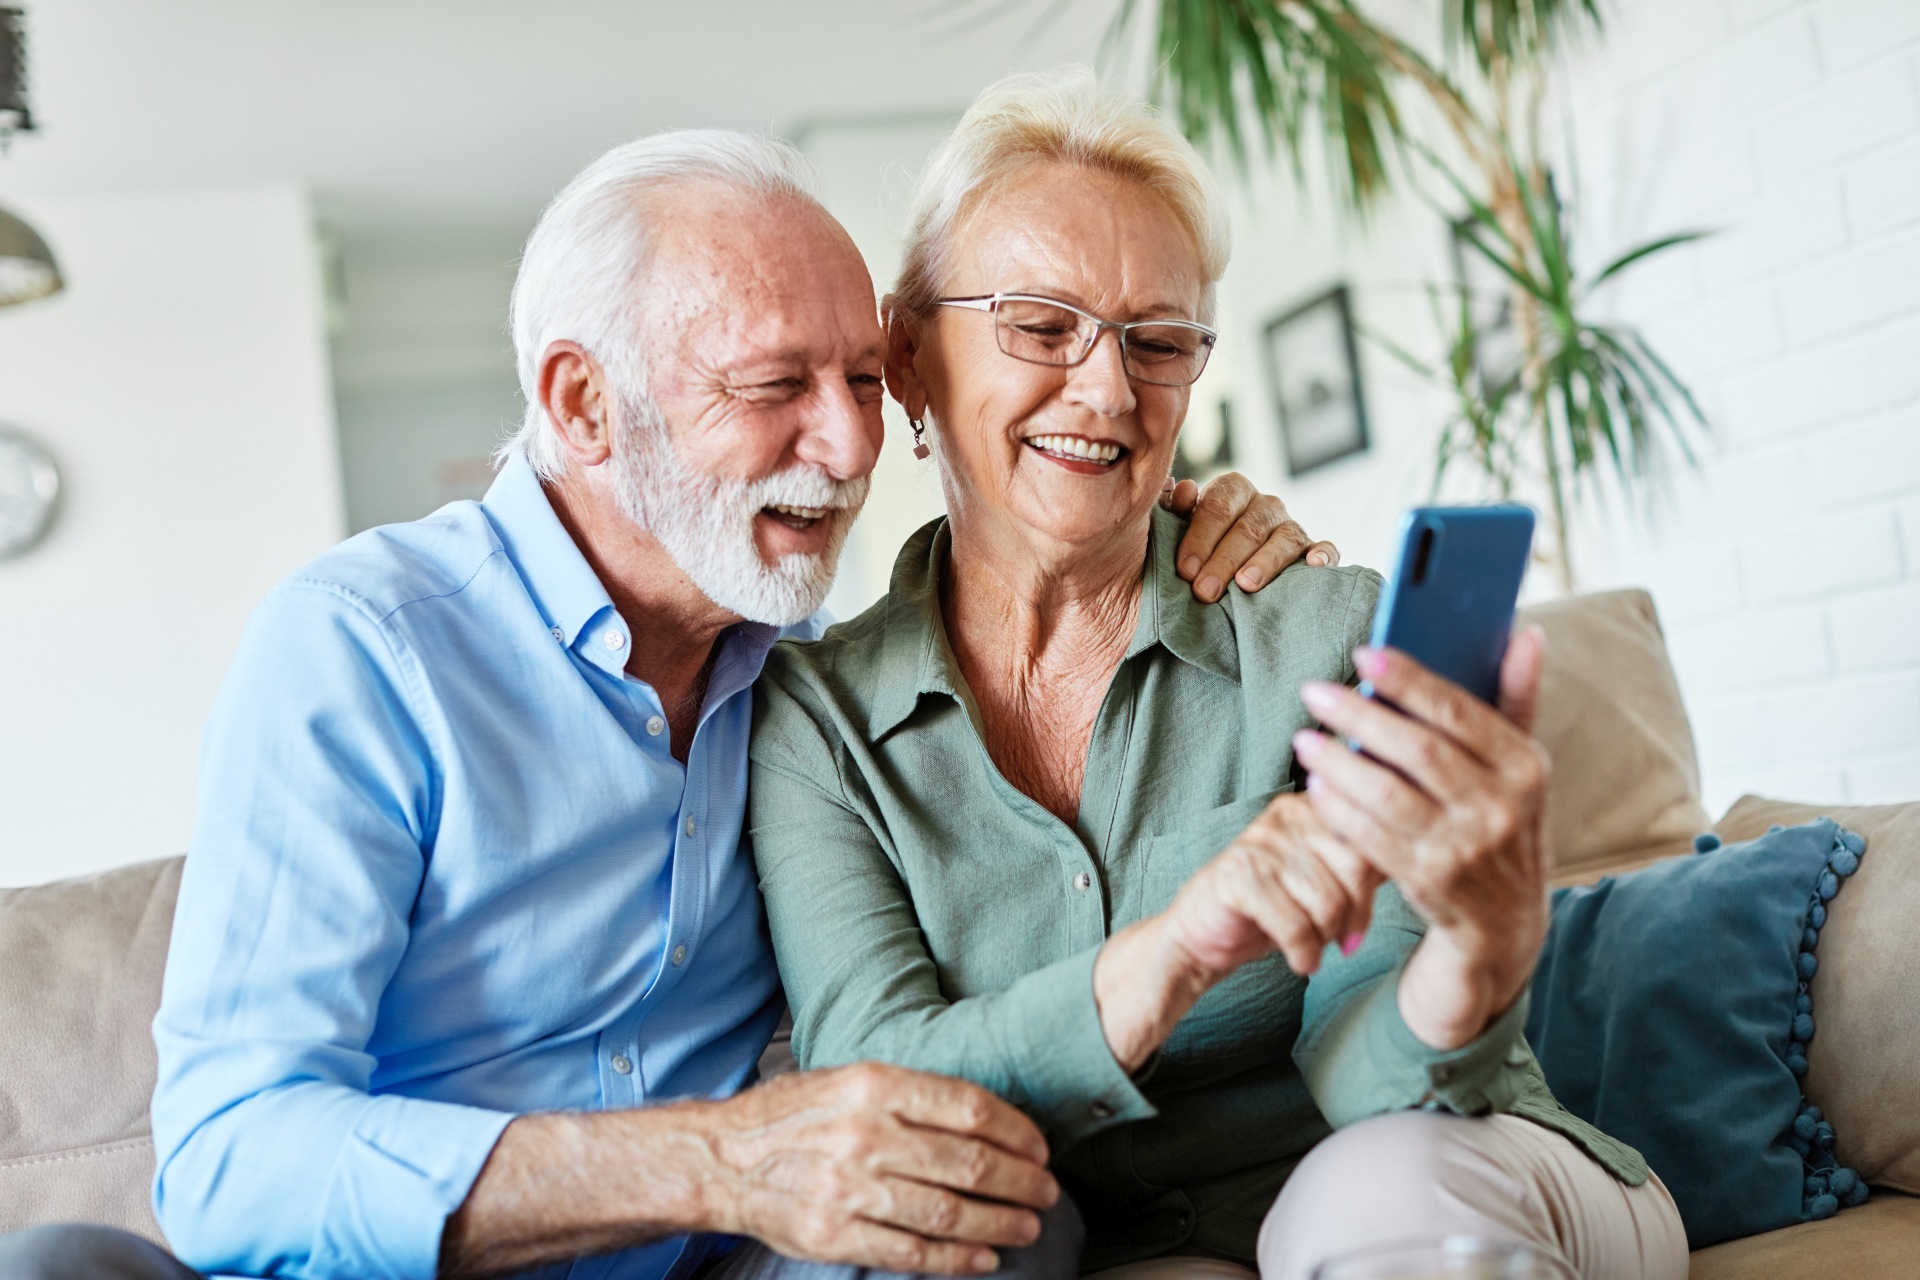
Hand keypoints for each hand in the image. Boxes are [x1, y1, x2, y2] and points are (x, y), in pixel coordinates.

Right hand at [701, 1062, 1058, 1274]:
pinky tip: (983, 1258)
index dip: (1015, 1131)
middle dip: (1019, 1181)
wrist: (721, 1159)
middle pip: (967, 1163)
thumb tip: (980, 1114)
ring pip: (948, 1212)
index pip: (967, 1108)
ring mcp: (850, 1190)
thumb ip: (908, 1092)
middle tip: (1045, 1190)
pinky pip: (912, 1253)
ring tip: (1026, 1225)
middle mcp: (865, 1135)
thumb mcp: (848, 1078)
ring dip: (1000, 1223)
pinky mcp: (837, 1235)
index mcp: (873, 1086)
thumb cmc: (790, 1116)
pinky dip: (957, 1259)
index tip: (1038, 1146)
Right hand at [1093, 793, 1381, 1071]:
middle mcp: (1285, 815)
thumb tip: (1417, 860)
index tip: (1361, 920)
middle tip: (1345, 941)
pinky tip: (1299, 961)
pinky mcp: (1237, 877)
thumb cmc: (1272, 907)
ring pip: (1327, 900)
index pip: (1370, 836)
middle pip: (1355, 867)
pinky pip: (1294, 923)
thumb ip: (1362, 863)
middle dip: (1356, 915)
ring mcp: (1259, 843)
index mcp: (1311, 806)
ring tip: (1315, 949)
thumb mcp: (1324, 879)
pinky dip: (1303, 952)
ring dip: (1327, 938)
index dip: (1376, 886)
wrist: (1202, 933)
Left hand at [1160, 472, 1338, 601]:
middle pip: (1249, 527)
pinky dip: (1323, 555)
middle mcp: (1265, 505)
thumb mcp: (1180, 527)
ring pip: (1284, 538)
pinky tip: (1313, 565)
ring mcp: (1291, 527)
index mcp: (1232, 490)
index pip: (1218, 506)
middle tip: (1205, 591)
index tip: (1185, 570)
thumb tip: (1183, 490)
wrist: (1226, 570)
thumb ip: (1177, 510)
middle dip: (1224, 560)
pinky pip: (1326, 548)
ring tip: (1246, 585)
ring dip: (1265, 562)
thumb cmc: (1199, 548)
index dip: (1200, 537)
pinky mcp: (1313, 550)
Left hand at [1289, 630, 1551, 1048]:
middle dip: (1359, 715)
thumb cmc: (1502, 818)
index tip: (1363, 652)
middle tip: (1315, 691)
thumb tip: (1525, 634)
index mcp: (1525, 765)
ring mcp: (1466, 847)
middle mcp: (1501, 805)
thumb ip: (1516, 698)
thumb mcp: (1520, 765)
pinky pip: (1371, 835)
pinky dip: (1339, 808)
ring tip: (1305, 739)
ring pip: (1386, 794)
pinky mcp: (1430, 880)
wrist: (1506, 919)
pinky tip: (1317, 784)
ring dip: (1337, 762)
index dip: (1408, 680)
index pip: (1459, 712)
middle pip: (1417, 750)